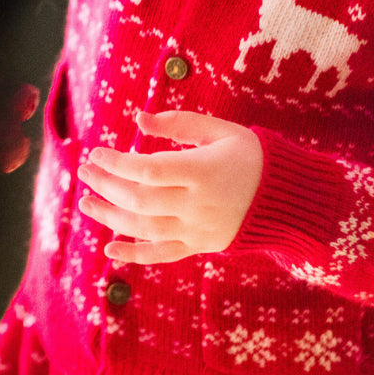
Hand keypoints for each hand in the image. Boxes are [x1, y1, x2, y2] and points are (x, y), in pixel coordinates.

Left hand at [76, 110, 262, 264]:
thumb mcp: (221, 130)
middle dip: (106, 186)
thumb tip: (139, 119)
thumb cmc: (251, 156)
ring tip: (86, 203)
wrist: (288, 199)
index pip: (148, 171)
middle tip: (84, 172)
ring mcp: (197, 230)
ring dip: (110, 217)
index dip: (117, 163)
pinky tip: (109, 250)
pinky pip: (162, 255)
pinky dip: (134, 255)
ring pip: (145, 228)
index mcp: (202, 171)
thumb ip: (179, 123)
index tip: (95, 152)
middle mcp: (197, 205)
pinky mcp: (200, 246)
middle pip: (140, 200)